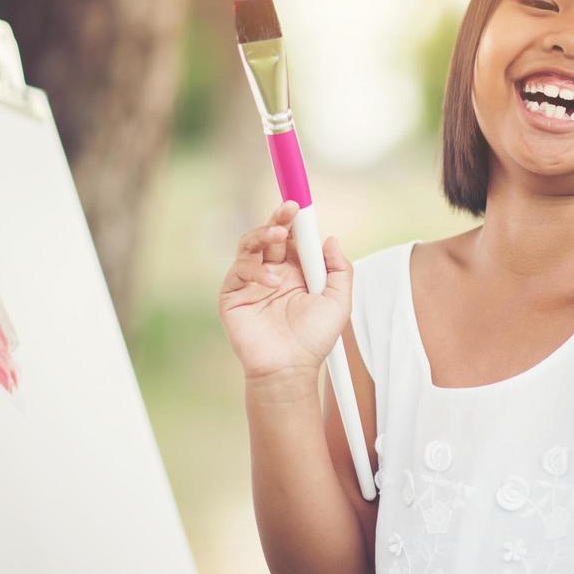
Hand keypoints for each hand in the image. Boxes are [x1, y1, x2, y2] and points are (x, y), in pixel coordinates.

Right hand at [218, 199, 351, 381]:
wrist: (290, 368)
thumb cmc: (314, 339)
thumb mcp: (339, 301)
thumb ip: (340, 269)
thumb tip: (330, 239)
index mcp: (297, 271)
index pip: (294, 237)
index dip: (296, 221)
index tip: (301, 204)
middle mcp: (273, 272)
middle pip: (271, 234)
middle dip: (280, 218)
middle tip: (290, 209)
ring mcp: (251, 282)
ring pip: (250, 245)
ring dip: (264, 234)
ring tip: (279, 235)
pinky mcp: (233, 294)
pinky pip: (239, 269)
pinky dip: (256, 270)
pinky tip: (272, 282)